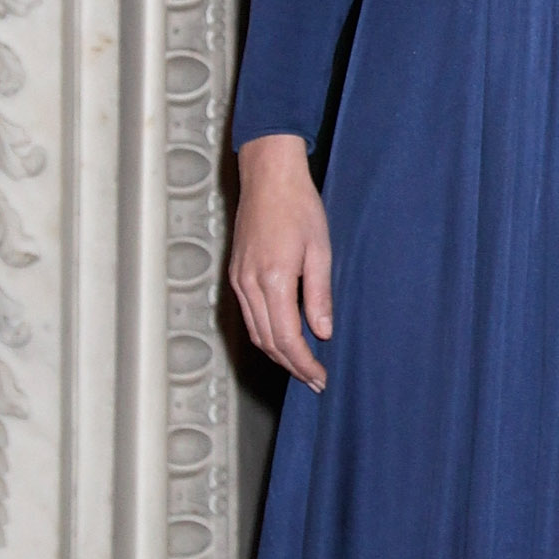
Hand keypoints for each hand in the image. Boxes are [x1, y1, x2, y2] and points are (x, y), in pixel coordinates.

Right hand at [229, 135, 333, 390]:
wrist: (268, 177)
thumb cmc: (299, 207)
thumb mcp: (321, 250)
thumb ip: (319, 295)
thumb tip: (322, 332)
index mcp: (273, 280)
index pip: (286, 337)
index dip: (303, 363)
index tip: (320, 377)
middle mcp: (249, 284)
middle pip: (267, 341)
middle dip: (291, 366)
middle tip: (314, 380)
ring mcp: (239, 280)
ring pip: (255, 332)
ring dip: (277, 354)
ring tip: (301, 367)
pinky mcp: (236, 274)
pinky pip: (249, 316)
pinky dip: (265, 334)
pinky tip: (283, 339)